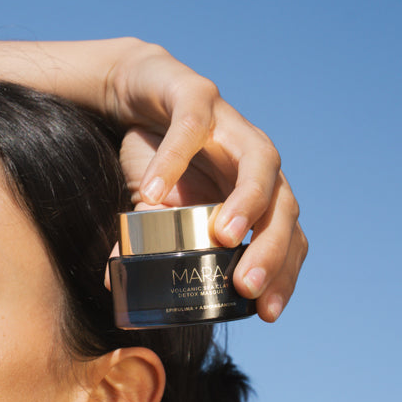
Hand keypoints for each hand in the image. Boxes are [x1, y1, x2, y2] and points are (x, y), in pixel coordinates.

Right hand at [108, 44, 306, 321]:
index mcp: (255, 192)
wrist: (133, 89)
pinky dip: (173, 160)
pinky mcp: (196, 93)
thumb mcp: (152, 205)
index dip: (283, 274)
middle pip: (285, 205)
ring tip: (224, 237)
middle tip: (247, 285)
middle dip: (271, 247)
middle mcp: (254, 159)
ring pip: (261, 161)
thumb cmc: (154, 151)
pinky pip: (191, 127)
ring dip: (248, 200)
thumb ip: (145, 239)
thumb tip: (114, 284)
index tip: (267, 312)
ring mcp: (231, 124)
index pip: (286, 236)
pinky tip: (153, 193)